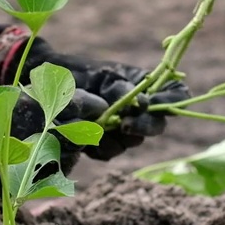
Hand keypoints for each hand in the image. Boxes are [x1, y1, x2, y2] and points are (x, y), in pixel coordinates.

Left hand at [20, 40, 190, 160]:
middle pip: (157, 125)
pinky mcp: (103, 142)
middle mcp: (139, 110)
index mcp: (146, 87)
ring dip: (118, 137)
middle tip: (127, 124)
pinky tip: (86, 136)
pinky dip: (99, 145)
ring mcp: (122, 128)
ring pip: (132, 141)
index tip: (159, 105)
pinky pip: (109, 151)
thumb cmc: (82, 73)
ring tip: (100, 125)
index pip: (175, 94)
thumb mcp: (105, 75)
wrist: (50, 85)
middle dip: (143, 126)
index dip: (173, 101)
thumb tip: (143, 103)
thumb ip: (124, 89)